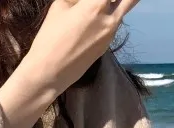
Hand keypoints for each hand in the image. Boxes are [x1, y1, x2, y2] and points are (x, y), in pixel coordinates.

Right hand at [0, 0, 140, 127]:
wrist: (50, 73)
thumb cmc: (50, 37)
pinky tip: (90, 23)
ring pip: (123, 10)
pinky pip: (113, 25)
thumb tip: (83, 0)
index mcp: (97, 3)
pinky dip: (107, 18)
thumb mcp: (60, 5)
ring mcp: (111, 33)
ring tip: (94, 10)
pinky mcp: (107, 46)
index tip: (85, 2)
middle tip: (102, 3)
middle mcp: (110, 17)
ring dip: (113, 5)